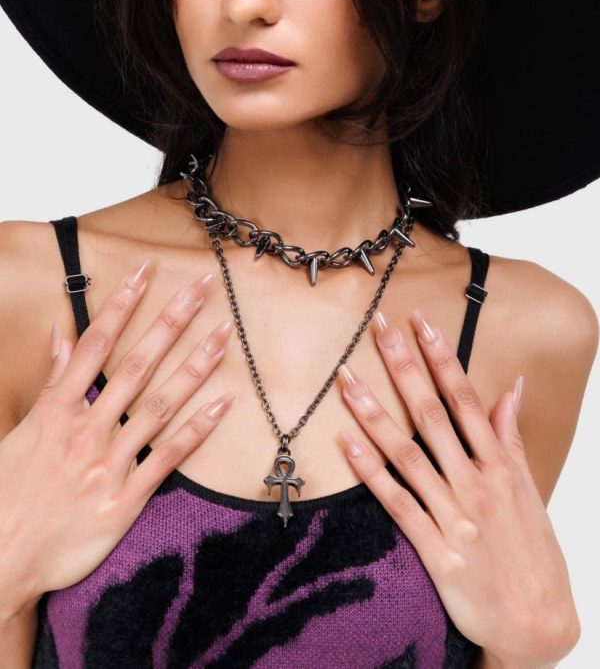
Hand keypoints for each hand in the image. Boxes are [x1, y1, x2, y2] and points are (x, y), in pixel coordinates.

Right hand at [0, 259, 233, 620]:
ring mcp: (108, 463)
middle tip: (201, 287)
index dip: (122, 303)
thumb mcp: (23, 429)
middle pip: (136, 365)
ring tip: (223, 335)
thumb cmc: (8, 491)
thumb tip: (61, 332)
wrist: (1, 559)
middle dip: (170, 322)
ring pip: (159, 405)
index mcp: (58, 410)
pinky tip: (223, 405)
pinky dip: (196, 431)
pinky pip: (167, 458)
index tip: (146, 270)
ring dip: (194, 367)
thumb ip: (50, 380)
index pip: (95, 343)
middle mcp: (87, 430)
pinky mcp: (125, 499)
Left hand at [335, 308, 578, 668]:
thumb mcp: (529, 490)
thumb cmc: (534, 553)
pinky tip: (346, 443)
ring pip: (406, 454)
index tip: (421, 323)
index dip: (442, 358)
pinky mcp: (435, 551)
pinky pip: (396, 503)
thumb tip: (511, 388)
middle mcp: (477, 485)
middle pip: (432, 415)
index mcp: (500, 467)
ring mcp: (454, 518)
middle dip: (404, 368)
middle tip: (378, 328)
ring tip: (346, 379)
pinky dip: (370, 472)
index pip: (466, 399)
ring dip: (374, 413)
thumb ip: (511, 438)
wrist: (538, 625)